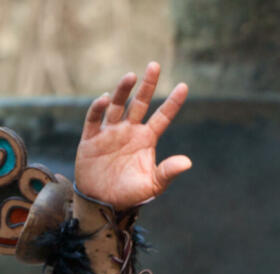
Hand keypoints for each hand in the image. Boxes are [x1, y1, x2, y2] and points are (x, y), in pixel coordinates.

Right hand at [74, 62, 190, 208]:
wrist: (103, 203)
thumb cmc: (131, 194)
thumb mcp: (153, 185)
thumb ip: (168, 172)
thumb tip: (188, 162)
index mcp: (147, 139)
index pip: (162, 116)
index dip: (173, 102)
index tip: (184, 86)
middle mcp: (130, 131)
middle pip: (140, 103)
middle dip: (147, 85)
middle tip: (155, 65)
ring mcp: (110, 132)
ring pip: (117, 106)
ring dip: (123, 90)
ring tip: (131, 76)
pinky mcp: (91, 138)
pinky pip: (94, 119)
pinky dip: (98, 108)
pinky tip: (106, 99)